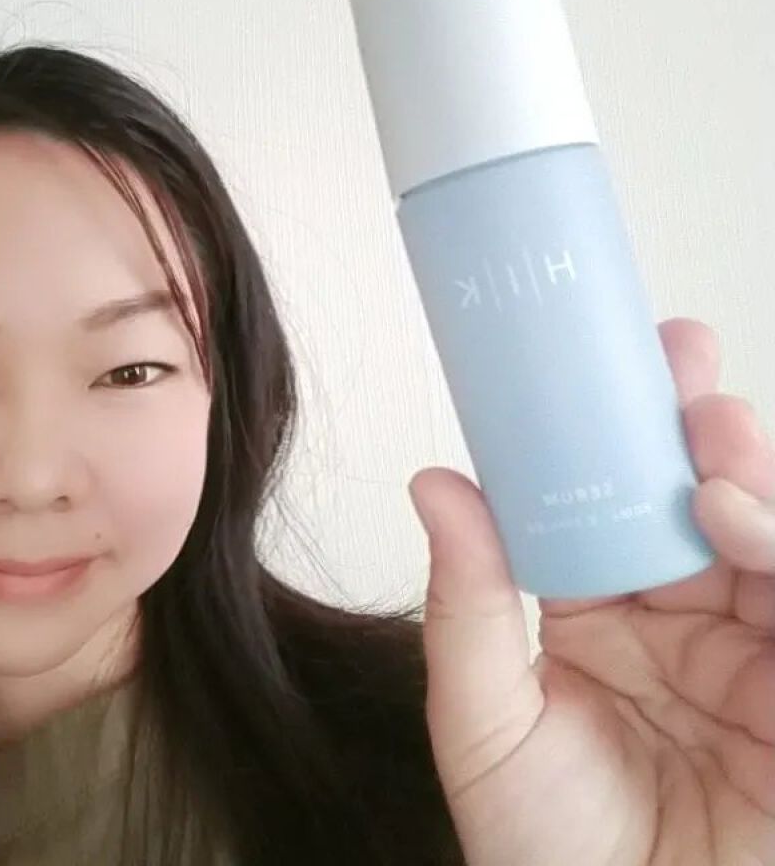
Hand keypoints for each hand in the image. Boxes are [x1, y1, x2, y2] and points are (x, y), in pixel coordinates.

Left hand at [410, 317, 773, 865]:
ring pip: (764, 543)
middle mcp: (680, 626)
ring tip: (709, 433)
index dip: (611, 438)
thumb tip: (434, 480)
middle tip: (678, 360)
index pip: (609, 506)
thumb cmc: (542, 851)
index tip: (605, 368)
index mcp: (597, 615)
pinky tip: (734, 516)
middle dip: (695, 430)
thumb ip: (466, 604)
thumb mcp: (486, 721)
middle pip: (698, 506)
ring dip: (745, 477)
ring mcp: (751, 661)